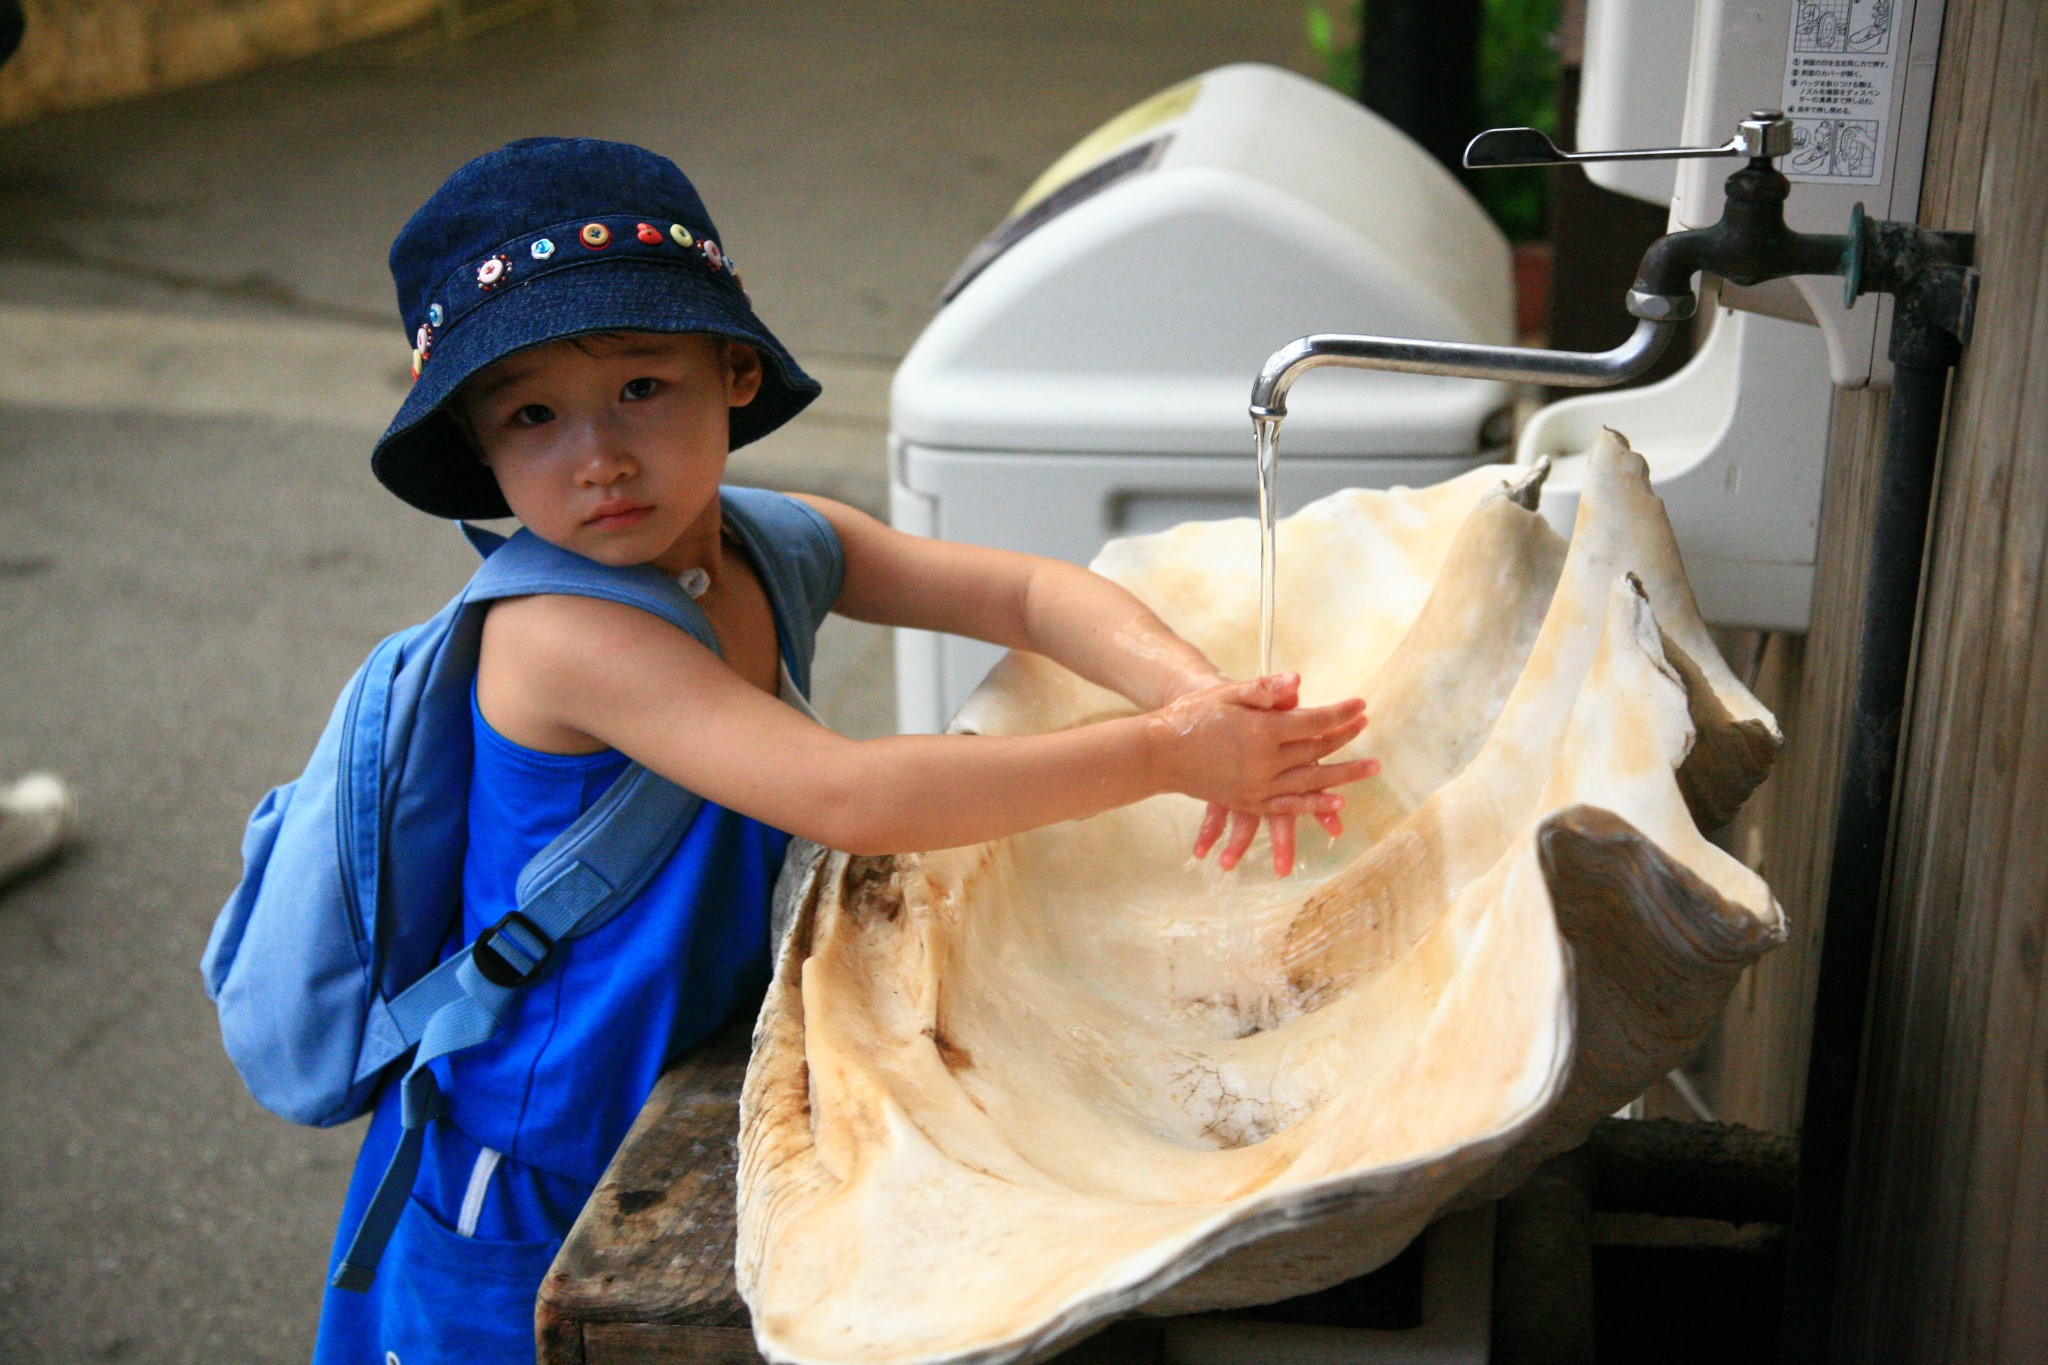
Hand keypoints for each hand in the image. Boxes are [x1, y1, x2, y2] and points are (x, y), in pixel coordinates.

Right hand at [1150, 674, 1378, 875]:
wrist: (1159, 753)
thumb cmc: (1192, 716)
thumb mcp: (1226, 694)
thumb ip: (1264, 689)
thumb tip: (1300, 682)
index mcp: (1261, 731)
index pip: (1314, 720)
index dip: (1341, 712)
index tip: (1361, 704)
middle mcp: (1264, 762)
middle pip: (1316, 749)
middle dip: (1345, 736)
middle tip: (1366, 725)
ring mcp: (1257, 787)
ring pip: (1311, 781)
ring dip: (1345, 775)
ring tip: (1372, 768)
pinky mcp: (1248, 802)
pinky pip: (1289, 806)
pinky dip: (1315, 806)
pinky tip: (1338, 803)